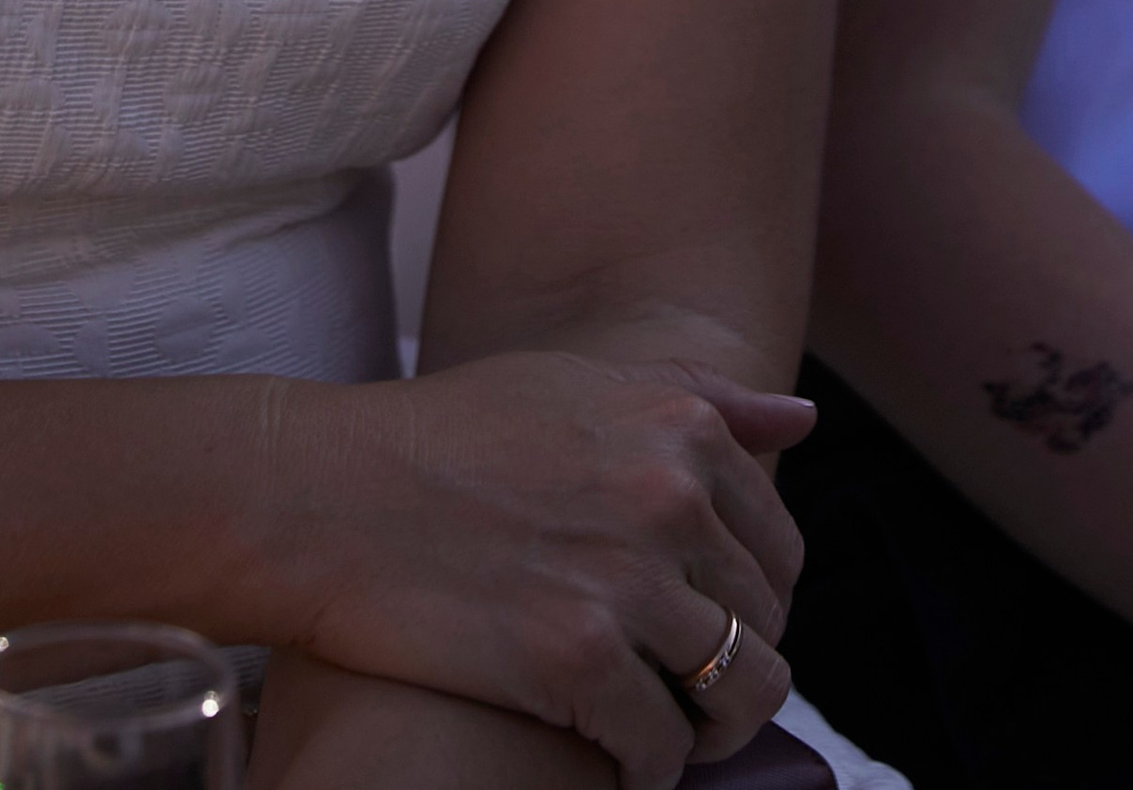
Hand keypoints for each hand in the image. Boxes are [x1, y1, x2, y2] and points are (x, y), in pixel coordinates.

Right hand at [261, 350, 807, 788]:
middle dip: (731, 669)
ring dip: (707, 732)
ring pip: (737, 693)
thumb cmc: (450, 435)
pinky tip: (611, 762)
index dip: (750, 604)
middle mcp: (671, 496)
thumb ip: (704, 399)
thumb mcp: (585, 382)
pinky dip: (646, 771)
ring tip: (664, 738)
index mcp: (683, 427)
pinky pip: (659, 748)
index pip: (779, 549)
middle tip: (681, 695)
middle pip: (763, 624)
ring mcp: (628, 580)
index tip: (706, 629)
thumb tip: (804, 419)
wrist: (328, 493)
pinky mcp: (577, 661)